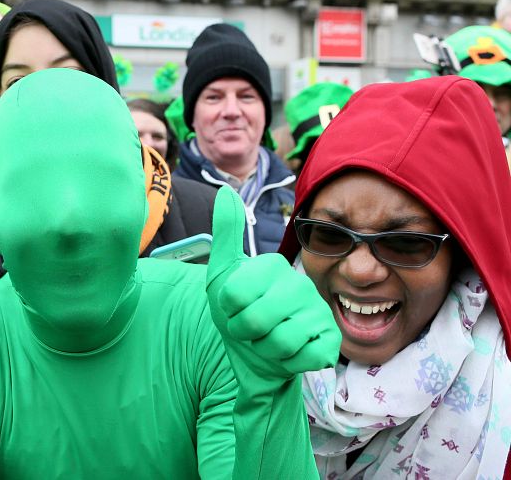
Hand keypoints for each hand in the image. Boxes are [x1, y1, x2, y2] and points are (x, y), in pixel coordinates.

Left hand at [206, 187, 340, 381]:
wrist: (255, 359)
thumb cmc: (238, 316)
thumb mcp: (221, 276)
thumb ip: (226, 233)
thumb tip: (225, 190)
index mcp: (273, 265)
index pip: (234, 295)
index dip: (227, 310)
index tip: (234, 309)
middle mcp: (300, 283)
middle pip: (255, 319)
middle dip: (244, 332)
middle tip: (248, 329)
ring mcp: (319, 311)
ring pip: (279, 341)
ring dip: (264, 349)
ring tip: (267, 341)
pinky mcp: (331, 341)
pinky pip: (302, 358)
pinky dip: (287, 363)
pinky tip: (289, 354)